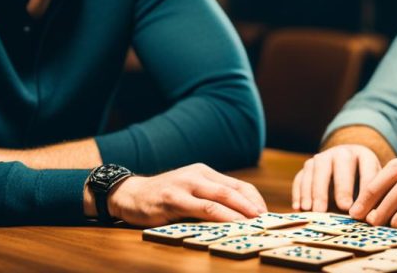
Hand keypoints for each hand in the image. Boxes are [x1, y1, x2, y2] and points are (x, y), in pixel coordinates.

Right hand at [108, 163, 267, 226]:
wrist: (129, 194)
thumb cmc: (163, 196)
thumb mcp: (189, 191)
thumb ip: (209, 198)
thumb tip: (239, 215)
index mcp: (204, 172)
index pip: (237, 185)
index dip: (254, 199)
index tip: (266, 213)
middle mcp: (197, 175)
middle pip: (233, 190)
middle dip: (252, 205)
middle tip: (267, 219)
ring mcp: (185, 185)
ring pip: (220, 197)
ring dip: (240, 211)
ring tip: (254, 223)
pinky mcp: (173, 199)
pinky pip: (202, 208)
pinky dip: (220, 216)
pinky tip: (229, 224)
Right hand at [292, 144, 381, 211]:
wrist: (346, 165)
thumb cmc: (363, 182)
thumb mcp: (373, 186)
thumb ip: (373, 200)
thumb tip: (370, 220)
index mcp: (363, 155)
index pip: (367, 169)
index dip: (366, 188)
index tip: (362, 209)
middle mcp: (342, 153)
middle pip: (340, 165)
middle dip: (342, 188)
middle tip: (343, 208)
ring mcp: (322, 157)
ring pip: (316, 170)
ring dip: (314, 191)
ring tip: (314, 211)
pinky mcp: (307, 166)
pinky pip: (300, 177)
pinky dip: (298, 192)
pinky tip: (299, 208)